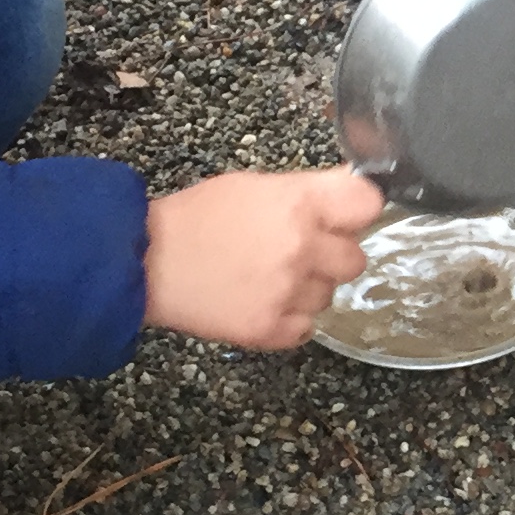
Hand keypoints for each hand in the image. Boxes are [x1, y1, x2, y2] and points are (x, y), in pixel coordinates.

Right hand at [141, 167, 385, 348]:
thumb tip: (353, 187)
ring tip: (267, 277)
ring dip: (307, 289)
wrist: (146, 262)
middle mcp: (302, 247)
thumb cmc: (195, 218)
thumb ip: (307, 191)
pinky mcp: (272, 328)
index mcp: (299, 203)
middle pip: (356, 259)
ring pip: (330, 296)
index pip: (368, 204)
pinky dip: (288, 318)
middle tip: (298, 252)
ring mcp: (289, 291)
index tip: (343, 216)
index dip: (357, 211)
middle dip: (331, 256)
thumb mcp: (253, 185)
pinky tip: (261, 300)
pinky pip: (307, 328)